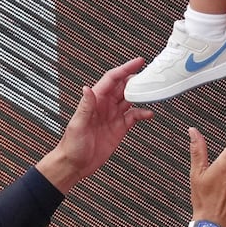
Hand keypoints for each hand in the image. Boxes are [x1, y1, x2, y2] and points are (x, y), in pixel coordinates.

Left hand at [37, 60, 153, 191]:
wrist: (74, 164)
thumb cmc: (71, 145)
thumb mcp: (78, 124)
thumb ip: (85, 106)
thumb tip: (87, 88)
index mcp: (95, 100)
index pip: (112, 79)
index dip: (125, 69)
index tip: (138, 62)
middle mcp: (105, 105)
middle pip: (123, 86)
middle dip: (136, 79)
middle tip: (151, 75)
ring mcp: (113, 116)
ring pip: (130, 99)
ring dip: (141, 94)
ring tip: (153, 90)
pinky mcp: (119, 128)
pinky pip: (133, 116)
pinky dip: (142, 114)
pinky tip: (149, 114)